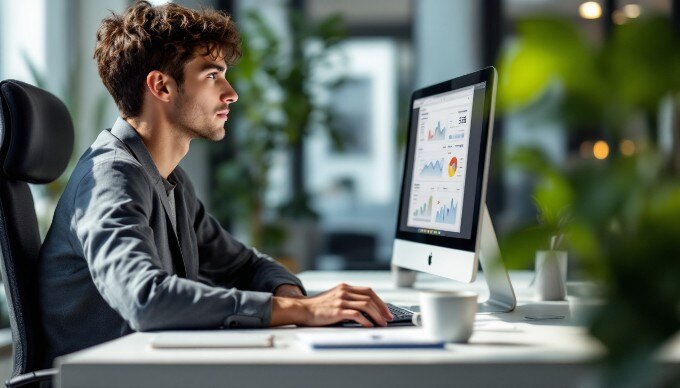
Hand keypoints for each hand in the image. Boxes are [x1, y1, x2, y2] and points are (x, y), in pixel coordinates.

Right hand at [270, 283, 392, 327]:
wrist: (302, 309)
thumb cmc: (318, 307)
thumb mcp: (334, 297)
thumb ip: (348, 299)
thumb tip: (366, 309)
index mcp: (345, 287)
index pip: (369, 291)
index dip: (380, 301)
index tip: (386, 311)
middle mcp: (344, 291)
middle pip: (370, 297)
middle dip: (382, 309)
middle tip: (388, 319)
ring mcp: (341, 300)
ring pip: (366, 305)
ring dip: (377, 315)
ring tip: (381, 324)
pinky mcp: (337, 310)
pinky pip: (356, 314)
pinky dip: (365, 320)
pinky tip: (369, 325)